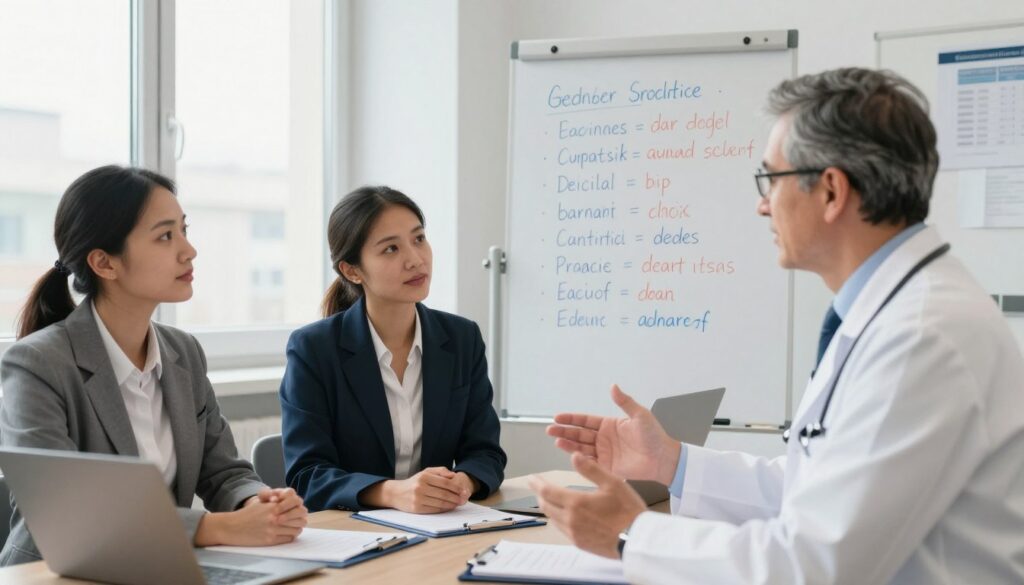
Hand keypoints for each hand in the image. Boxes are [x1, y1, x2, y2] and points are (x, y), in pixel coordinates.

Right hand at [195, 488, 307, 546]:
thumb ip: (275, 502)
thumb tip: (291, 503)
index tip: (299, 510)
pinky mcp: (270, 540)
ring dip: (296, 529)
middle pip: (299, 518)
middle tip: (299, 520)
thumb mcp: (261, 503)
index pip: (297, 504)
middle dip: (300, 519)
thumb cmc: (246, 514)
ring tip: (293, 528)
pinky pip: (288, 539)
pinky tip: (287, 534)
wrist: (232, 527)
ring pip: (295, 530)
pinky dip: (290, 536)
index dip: (300, 507)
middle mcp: (275, 517)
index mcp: (273, 506)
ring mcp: (273, 530)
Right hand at [363, 467, 470, 513]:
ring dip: (452, 504)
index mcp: (424, 476)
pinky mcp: (417, 508)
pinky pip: (434, 510)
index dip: (456, 488)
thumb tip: (453, 475)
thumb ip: (440, 471)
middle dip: (456, 497)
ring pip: (440, 503)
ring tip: (458, 503)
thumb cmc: (414, 482)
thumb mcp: (426, 472)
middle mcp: (420, 487)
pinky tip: (449, 507)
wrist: (396, 493)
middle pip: (444, 494)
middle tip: (464, 499)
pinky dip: (443, 509)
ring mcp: (418, 498)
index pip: (445, 482)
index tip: (464, 491)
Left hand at [529, 452, 646, 558]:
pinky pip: (562, 530)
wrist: (639, 540)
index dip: (537, 484)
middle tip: (538, 487)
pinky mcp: (581, 544)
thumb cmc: (628, 511)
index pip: (547, 492)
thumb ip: (591, 469)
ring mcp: (574, 534)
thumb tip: (574, 455)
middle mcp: (571, 520)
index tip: (531, 478)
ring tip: (549, 499)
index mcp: (576, 503)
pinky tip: (564, 516)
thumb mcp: (612, 483)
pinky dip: (558, 519)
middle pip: (546, 506)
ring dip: (548, 507)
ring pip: (553, 519)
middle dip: (540, 495)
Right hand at [547, 384, 680, 484]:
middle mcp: (604, 438)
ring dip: (569, 445)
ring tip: (557, 441)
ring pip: (581, 448)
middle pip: (579, 434)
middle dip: (564, 431)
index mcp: (609, 424)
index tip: (557, 417)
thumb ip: (625, 402)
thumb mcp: (640, 415)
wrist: (663, 458)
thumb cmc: (654, 436)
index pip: (585, 420)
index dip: (571, 419)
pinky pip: (590, 463)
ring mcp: (604, 453)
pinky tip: (571, 456)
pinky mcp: (607, 467)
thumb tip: (613, 386)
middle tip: (550, 430)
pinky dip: (580, 460)